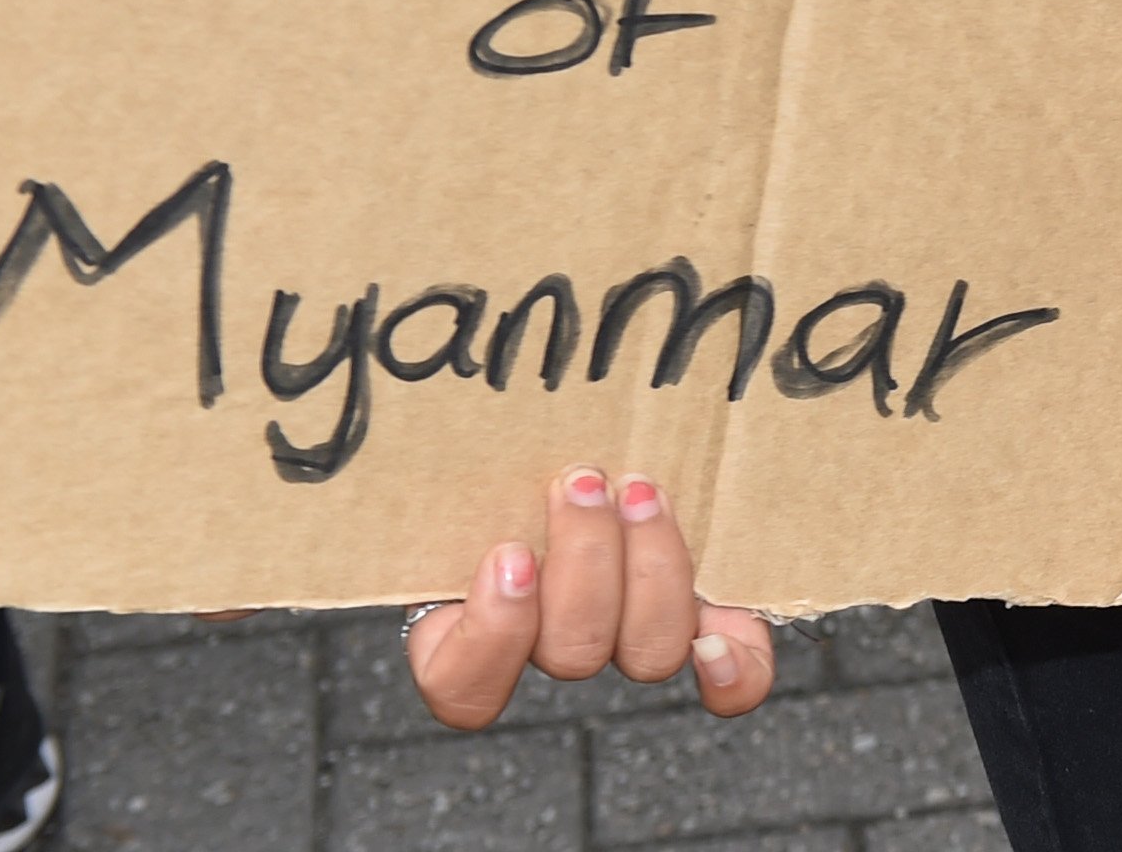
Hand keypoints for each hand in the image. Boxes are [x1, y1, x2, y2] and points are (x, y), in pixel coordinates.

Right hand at [404, 466, 776, 727]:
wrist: (600, 442)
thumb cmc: (500, 452)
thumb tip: (387, 436)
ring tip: (639, 491)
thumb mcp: (447, 463)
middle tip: (582, 482)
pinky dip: (734, 669)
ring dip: (652, 566)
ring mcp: (631, 639)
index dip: (490, 635)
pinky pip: (733, 679)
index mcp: (471, 628)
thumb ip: (419, 475)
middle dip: (585, 561)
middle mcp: (552, 647)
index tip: (510, 555)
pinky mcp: (708, 624)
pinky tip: (717, 643)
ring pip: (646, 651)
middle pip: (571, 651)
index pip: (460, 685)